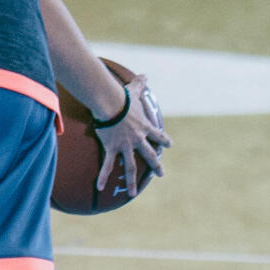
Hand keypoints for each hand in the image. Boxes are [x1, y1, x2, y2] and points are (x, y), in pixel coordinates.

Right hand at [94, 73, 168, 195]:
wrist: (112, 104)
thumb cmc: (123, 97)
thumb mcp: (134, 91)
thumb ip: (140, 85)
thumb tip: (144, 75)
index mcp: (144, 127)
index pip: (157, 135)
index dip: (164, 140)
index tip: (169, 145)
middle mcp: (137, 140)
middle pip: (149, 155)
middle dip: (155, 165)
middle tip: (161, 174)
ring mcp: (125, 146)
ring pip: (130, 167)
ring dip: (131, 181)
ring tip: (132, 193)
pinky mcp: (112, 148)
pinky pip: (107, 165)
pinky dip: (103, 176)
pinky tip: (100, 187)